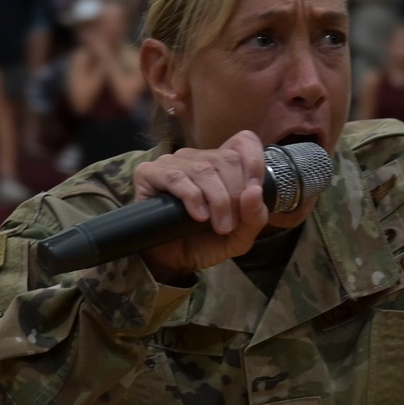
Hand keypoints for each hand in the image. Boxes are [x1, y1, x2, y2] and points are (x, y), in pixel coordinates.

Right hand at [133, 130, 268, 280]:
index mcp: (220, 164)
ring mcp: (171, 163)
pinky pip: (176, 177)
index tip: (254, 192)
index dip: (254, 162)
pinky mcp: (149, 174)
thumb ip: (254, 216)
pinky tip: (198, 216)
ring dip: (218, 200)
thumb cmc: (204, 243)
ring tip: (219, 226)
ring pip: (203, 169)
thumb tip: (254, 191)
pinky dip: (193, 198)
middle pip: (227, 158)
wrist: (172, 262)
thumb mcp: (240, 235)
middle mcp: (196, 157)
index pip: (243, 141)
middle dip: (236, 193)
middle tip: (231, 223)